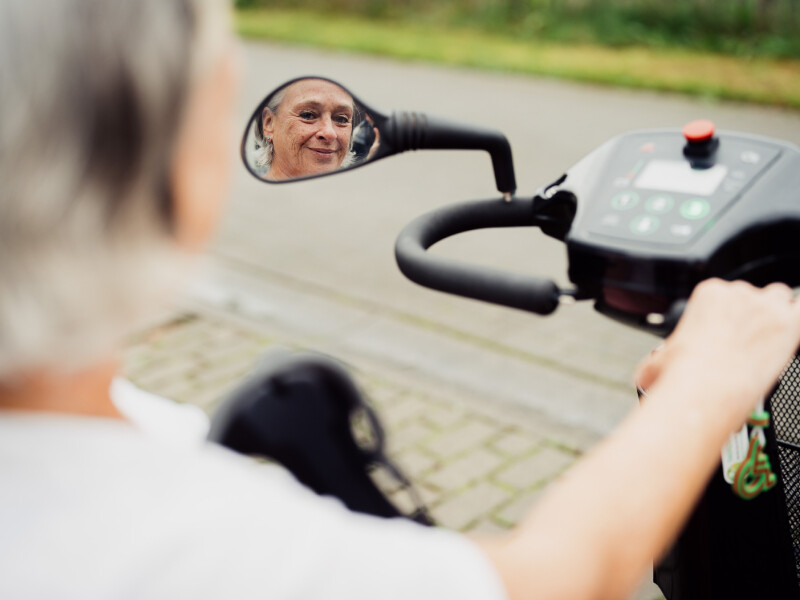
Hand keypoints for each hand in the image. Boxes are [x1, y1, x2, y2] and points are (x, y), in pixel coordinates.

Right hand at [635, 279, 799, 421]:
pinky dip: (794, 323)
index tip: (723, 334)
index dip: (726, 315)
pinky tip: (786, 338)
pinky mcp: (789, 324)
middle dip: (750, 316)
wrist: (704, 390)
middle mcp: (738, 293)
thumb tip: (649, 369)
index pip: (726, 292)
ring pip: (780, 298)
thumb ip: (657, 358)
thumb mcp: (657, 360)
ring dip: (776, 315)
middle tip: (744, 343)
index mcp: (708, 292)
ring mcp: (766, 307)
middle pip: (753, 295)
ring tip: (767, 339)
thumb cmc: (682, 375)